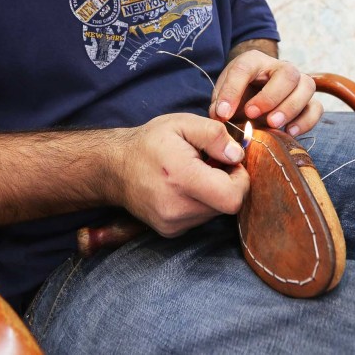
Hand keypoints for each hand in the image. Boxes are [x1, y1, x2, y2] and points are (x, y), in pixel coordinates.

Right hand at [115, 114, 248, 236]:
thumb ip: (214, 135)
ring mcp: (172, 224)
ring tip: (195, 175)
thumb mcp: (182, 124)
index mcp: (182, 178)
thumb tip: (237, 155)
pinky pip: (201, 219)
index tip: (229, 163)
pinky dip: (201, 204)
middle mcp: (177, 207)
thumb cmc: (150, 142)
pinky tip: (185, 188)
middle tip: (211, 165)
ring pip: (215, 213)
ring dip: (214, 194)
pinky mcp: (170, 231)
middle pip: (226, 206)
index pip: (233, 198)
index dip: (240, 180)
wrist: (114, 168)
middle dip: (228, 185)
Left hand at [210, 50, 322, 135]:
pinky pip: (316, 108)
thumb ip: (220, 102)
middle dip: (270, 96)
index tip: (223, 112)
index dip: (233, 90)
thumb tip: (221, 115)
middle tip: (252, 114)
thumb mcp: (224, 94)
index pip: (245, 68)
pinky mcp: (309, 101)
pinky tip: (289, 132)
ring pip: (307, 87)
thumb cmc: (240, 93)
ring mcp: (298, 83)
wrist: (254, 94)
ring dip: (290, 107)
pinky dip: (306, 121)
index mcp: (254, 61)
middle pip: (287, 73)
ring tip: (273, 125)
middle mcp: (280, 67)